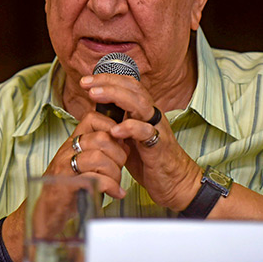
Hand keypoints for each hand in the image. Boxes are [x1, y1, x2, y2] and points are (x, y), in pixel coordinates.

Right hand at [43, 110, 128, 199]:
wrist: (46, 212)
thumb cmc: (69, 189)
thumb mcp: (84, 165)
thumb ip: (102, 153)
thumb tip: (125, 145)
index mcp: (73, 142)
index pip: (93, 119)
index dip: (111, 127)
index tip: (119, 144)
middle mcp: (68, 150)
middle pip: (102, 138)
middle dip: (118, 155)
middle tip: (119, 169)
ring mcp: (65, 167)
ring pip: (99, 157)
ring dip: (114, 173)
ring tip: (116, 184)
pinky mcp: (66, 185)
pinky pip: (94, 179)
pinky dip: (111, 186)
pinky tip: (115, 193)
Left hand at [80, 73, 201, 210]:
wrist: (175, 182)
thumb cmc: (150, 160)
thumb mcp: (129, 137)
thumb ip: (117, 123)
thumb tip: (95, 111)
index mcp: (144, 111)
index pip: (128, 85)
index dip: (108, 79)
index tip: (87, 80)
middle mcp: (152, 115)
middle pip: (133, 88)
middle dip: (108, 82)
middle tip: (87, 83)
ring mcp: (157, 128)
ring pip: (140, 103)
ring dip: (116, 96)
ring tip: (95, 95)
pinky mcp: (159, 146)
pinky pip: (147, 132)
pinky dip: (130, 128)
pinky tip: (115, 130)